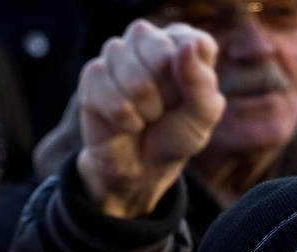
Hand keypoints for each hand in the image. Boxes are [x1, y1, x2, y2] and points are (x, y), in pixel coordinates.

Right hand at [76, 20, 224, 217]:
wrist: (140, 167)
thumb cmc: (176, 135)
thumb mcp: (203, 117)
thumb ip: (202, 82)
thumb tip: (185, 47)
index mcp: (183, 42)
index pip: (196, 44)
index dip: (195, 81)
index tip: (189, 99)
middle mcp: (148, 40)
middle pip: (162, 54)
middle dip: (167, 95)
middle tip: (163, 109)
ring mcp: (117, 53)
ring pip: (134, 76)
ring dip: (145, 109)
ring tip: (145, 117)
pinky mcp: (93, 73)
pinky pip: (108, 90)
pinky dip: (123, 118)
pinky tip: (126, 122)